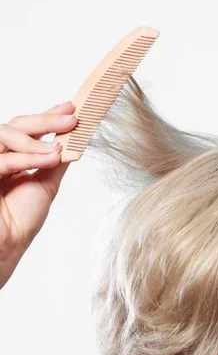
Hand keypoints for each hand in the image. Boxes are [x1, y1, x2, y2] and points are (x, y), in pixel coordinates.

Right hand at [0, 101, 77, 289]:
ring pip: (5, 133)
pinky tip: (49, 158)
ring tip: (57, 151)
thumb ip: (55, 160)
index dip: (47, 115)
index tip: (71, 107)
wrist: (6, 247)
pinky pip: (1, 158)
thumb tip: (74, 139)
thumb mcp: (46, 183)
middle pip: (15, 125)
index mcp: (11, 157)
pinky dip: (27, 156)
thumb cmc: (20, 220)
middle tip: (72, 118)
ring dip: (36, 139)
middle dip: (46, 119)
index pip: (26, 128)